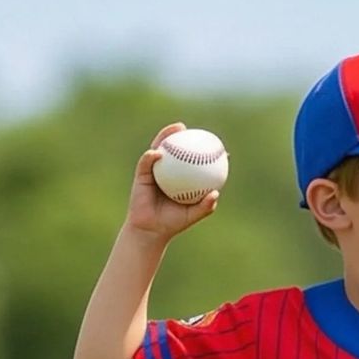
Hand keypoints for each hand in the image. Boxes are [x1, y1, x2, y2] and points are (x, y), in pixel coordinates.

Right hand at [125, 124, 219, 239]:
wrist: (151, 230)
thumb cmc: (173, 223)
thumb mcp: (192, 215)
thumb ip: (205, 206)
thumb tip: (216, 193)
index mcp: (180, 178)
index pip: (190, 160)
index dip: (199, 149)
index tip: (210, 142)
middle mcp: (167, 171)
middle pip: (174, 148)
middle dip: (180, 134)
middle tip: (188, 127)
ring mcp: (154, 171)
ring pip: (159, 148)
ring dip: (165, 135)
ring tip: (174, 129)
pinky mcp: (141, 175)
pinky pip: (146, 162)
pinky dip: (152, 156)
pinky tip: (158, 153)